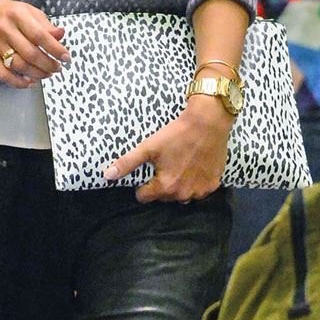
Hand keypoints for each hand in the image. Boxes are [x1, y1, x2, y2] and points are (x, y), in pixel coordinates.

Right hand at [0, 0, 69, 85]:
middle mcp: (5, 29)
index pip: (40, 35)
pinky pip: (3, 74)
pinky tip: (29, 82)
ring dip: (37, 74)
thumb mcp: (30, 12)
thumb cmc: (10, 13)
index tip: (66, 57)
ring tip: (47, 74)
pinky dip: (18, 82)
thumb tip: (61, 34)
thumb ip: (46, 25)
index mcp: (18, 15)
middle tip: (57, 68)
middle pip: (31, 54)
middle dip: (48, 64)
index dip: (55, 49)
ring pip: (19, 65)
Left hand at [105, 96, 231, 202]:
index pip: (144, 197)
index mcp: (165, 187)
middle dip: (161, 185)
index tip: (149, 171)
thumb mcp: (148, 147)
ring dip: (178, 186)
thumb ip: (127, 163)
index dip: (142, 185)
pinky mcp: (212, 185)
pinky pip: (198, 191)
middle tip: (165, 164)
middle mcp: (182, 194)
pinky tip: (194, 168)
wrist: (208, 123)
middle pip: (163, 197)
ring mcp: (199, 191)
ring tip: (179, 165)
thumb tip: (107, 176)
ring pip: (181, 195)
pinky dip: (194, 183)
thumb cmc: (177, 134)